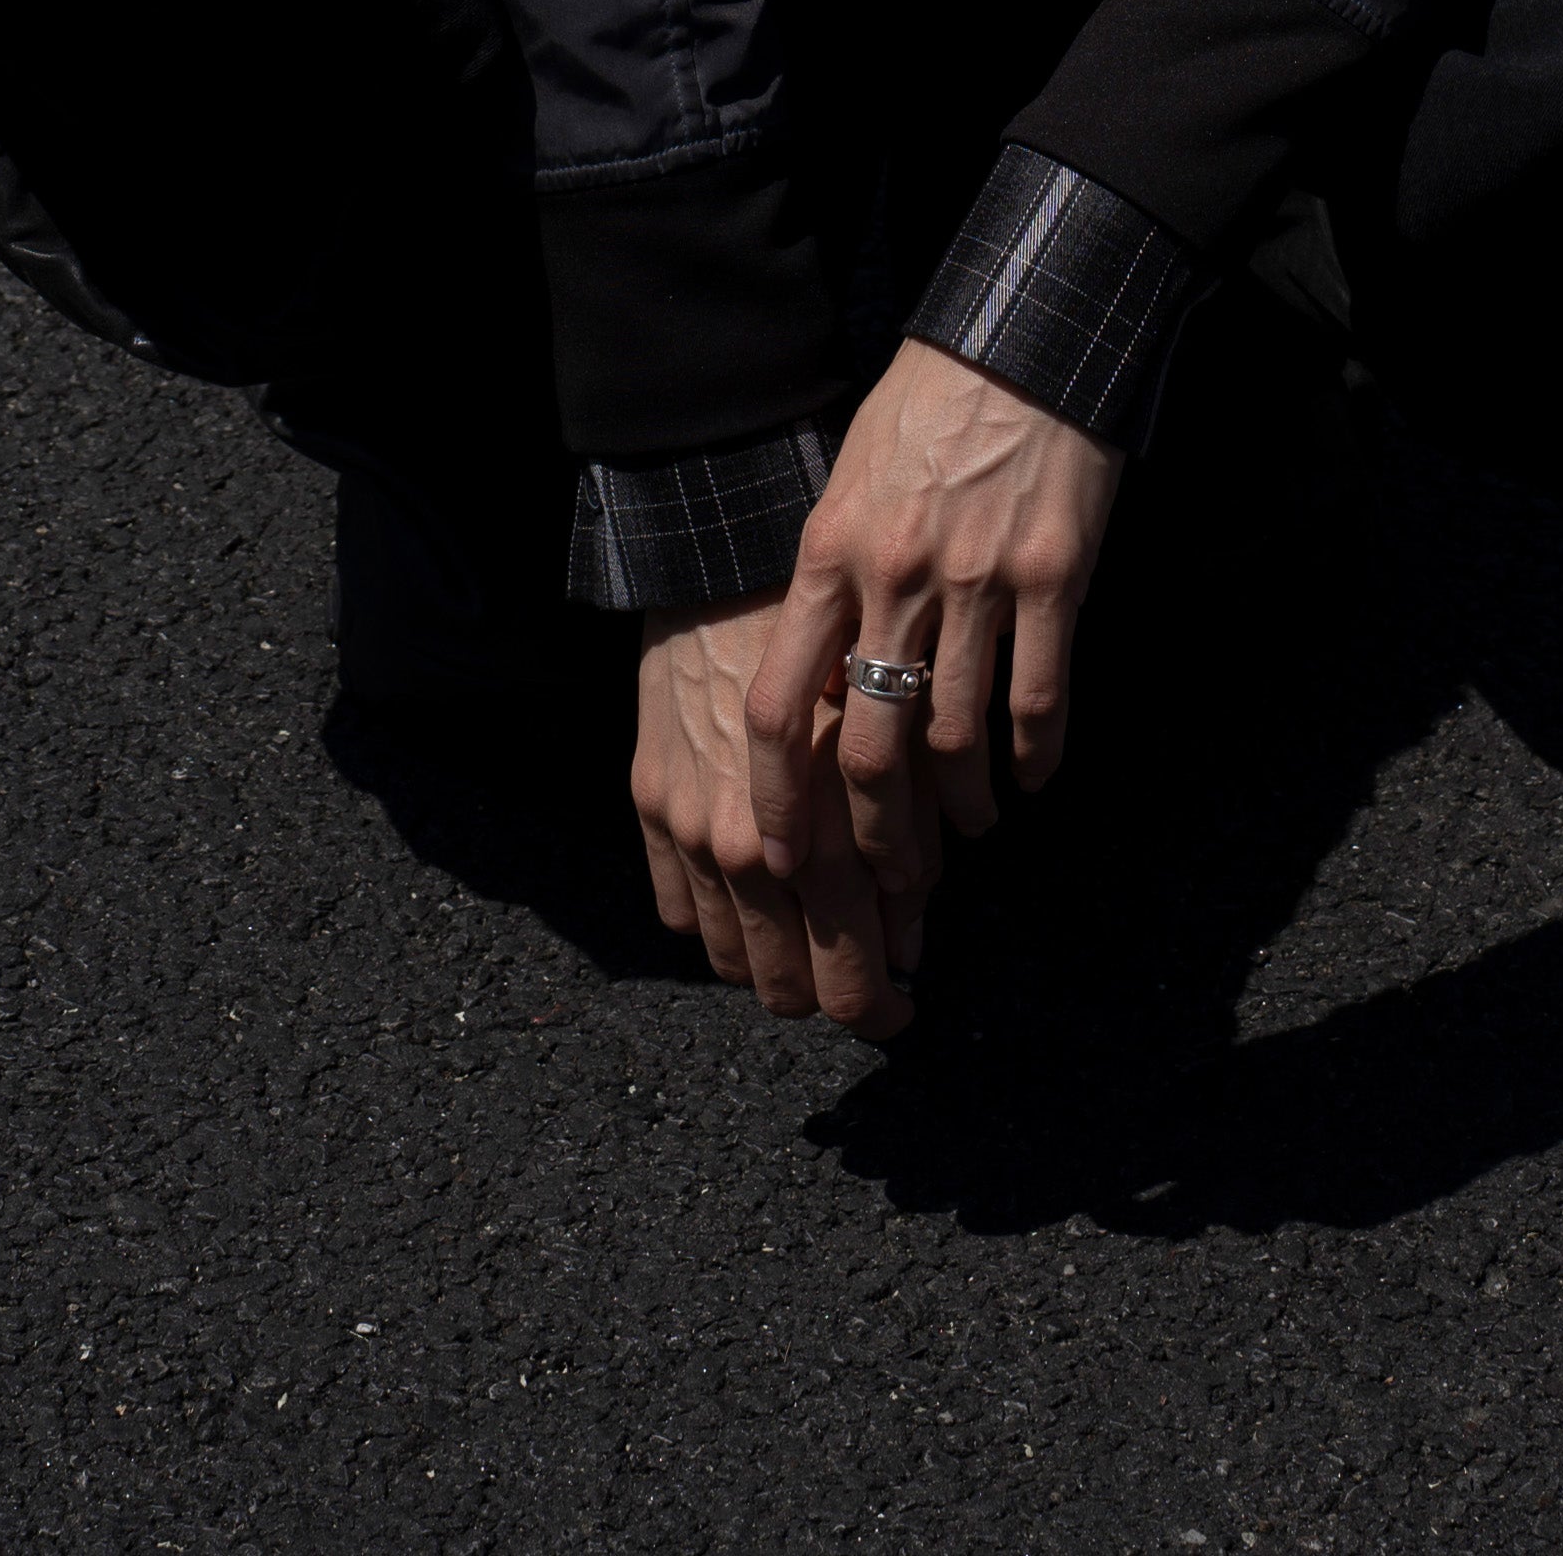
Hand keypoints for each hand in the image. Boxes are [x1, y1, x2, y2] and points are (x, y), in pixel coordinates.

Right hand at [631, 595, 917, 1039]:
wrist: (736, 558)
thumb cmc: (839, 633)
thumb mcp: (898, 731)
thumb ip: (909, 836)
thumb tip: (914, 929)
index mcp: (824, 834)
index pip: (850, 974)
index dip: (882, 1005)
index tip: (903, 1003)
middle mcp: (746, 848)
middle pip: (784, 987)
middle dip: (829, 993)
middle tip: (862, 978)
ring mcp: (687, 829)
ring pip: (728, 958)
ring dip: (771, 961)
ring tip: (808, 937)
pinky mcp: (648, 800)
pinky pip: (676, 908)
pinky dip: (715, 917)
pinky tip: (751, 893)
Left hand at [748, 339, 1124, 918]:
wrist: (1023, 338)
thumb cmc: (926, 409)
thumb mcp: (848, 483)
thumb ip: (830, 580)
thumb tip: (822, 682)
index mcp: (829, 553)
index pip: (782, 704)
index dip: (778, 797)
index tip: (783, 858)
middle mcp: (895, 575)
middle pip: (872, 748)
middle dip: (880, 837)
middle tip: (894, 879)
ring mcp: (977, 578)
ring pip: (957, 736)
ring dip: (964, 805)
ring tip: (972, 827)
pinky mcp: (1053, 575)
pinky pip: (1037, 696)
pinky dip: (1036, 755)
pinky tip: (1034, 777)